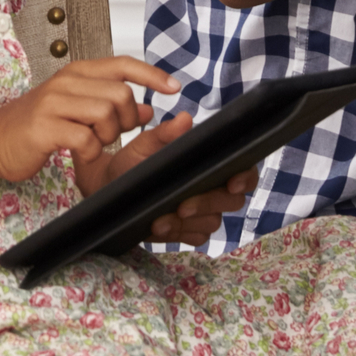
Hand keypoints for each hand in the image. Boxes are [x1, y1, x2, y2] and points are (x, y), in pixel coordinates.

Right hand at [0, 57, 178, 183]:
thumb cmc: (35, 124)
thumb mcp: (74, 106)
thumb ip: (108, 103)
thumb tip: (147, 109)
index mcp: (76, 72)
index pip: (123, 64)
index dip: (152, 75)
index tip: (174, 88)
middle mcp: (65, 82)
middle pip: (120, 94)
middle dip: (128, 119)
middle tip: (117, 133)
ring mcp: (53, 104)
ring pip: (105, 115)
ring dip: (108, 136)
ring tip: (95, 142)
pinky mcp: (44, 128)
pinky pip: (85, 139)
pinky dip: (92, 151)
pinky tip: (83, 153)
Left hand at [72, 110, 257, 243]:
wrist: (111, 186)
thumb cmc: (133, 161)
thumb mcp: (144, 145)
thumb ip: (165, 134)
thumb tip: (184, 119)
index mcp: (210, 163)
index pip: (244, 171)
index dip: (245, 177)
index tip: (232, 183)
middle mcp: (213, 188)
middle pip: (232, 201)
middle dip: (207, 203)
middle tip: (181, 206)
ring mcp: (204, 212)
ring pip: (212, 222)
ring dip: (187, 222)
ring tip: (159, 220)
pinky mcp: (191, 231)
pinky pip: (196, 237)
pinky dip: (178, 233)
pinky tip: (159, 227)